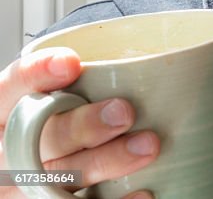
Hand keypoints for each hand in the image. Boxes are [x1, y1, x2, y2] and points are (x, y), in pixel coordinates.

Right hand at [0, 47, 157, 198]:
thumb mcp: (60, 94)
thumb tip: (161, 65)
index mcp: (6, 110)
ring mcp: (23, 184)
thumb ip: (88, 81)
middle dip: (83, 125)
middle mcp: (9, 148)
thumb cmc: (61, 114)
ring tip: (149, 146)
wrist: (40, 159)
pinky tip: (144, 191)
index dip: (37, 74)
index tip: (72, 63)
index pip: (11, 87)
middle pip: (40, 137)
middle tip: (125, 112)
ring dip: (105, 161)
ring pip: (58, 177)